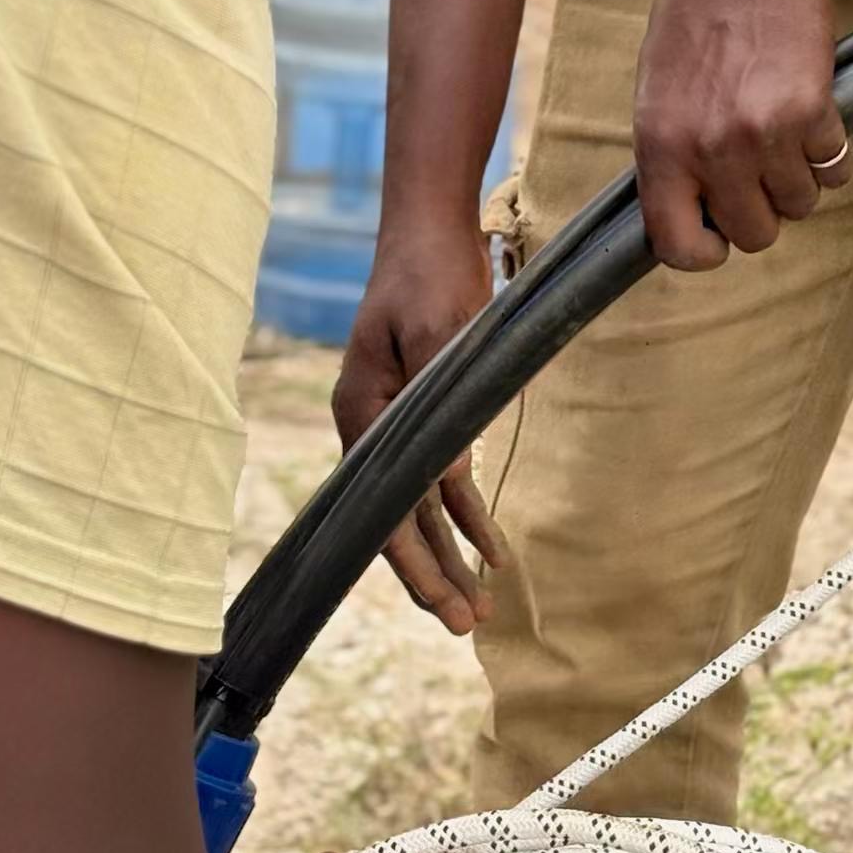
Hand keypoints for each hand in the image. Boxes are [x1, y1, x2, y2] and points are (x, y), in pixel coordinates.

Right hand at [333, 214, 505, 632]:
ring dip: (449, 552)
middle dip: (432, 576)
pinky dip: (461, 510)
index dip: (415, 564)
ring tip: (479, 601)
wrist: (430, 227)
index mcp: (363, 415)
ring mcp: (392, 421)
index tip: (446, 606)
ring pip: (418, 506)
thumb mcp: (444, 331)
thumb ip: (445, 402)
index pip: (386, 511)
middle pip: (398, 520)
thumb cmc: (431, 272)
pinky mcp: (420, 409)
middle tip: (468, 624)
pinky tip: (488, 541)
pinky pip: (438, 475)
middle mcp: (370, 427)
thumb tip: (451, 477)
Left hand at [632, 0, 851, 269]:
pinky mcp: (813, 112)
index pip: (678, 245)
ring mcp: (764, 134)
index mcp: (661, 144)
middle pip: (755, 234)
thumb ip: (670, 152)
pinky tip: (814, 112)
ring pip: (800, 205)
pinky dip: (830, 149)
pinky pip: (835, 167)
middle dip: (762, 210)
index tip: (718, 235)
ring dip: (799, 178)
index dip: (704, 251)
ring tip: (787, 134)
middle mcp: (711, 149)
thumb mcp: (656, 87)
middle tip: (760, 172)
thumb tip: (691, 206)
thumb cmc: (695, 12)